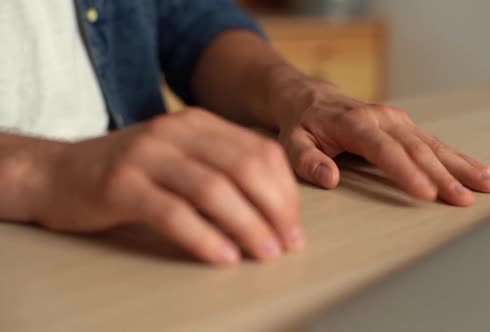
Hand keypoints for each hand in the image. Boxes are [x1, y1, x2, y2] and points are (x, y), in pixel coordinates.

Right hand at [33, 108, 302, 265]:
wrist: (59, 172)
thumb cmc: (132, 173)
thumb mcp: (182, 158)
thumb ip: (223, 171)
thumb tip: (277, 211)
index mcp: (199, 123)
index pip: (261, 152)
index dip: (286, 192)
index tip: (294, 226)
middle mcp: (176, 131)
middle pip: (245, 168)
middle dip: (275, 210)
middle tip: (288, 244)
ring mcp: (147, 155)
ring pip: (214, 190)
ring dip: (248, 226)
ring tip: (265, 253)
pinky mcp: (121, 185)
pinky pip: (173, 213)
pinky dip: (204, 237)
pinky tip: (224, 257)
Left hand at [277, 83, 489, 205]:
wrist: (311, 99)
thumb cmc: (303, 125)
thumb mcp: (292, 142)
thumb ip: (307, 160)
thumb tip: (329, 177)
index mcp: (355, 123)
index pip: (384, 150)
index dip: (406, 172)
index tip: (426, 194)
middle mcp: (382, 119)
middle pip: (417, 149)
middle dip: (443, 175)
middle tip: (465, 199)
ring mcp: (397, 121)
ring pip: (433, 145)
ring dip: (460, 166)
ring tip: (487, 184)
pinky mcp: (405, 127)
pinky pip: (435, 143)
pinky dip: (458, 158)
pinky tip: (479, 170)